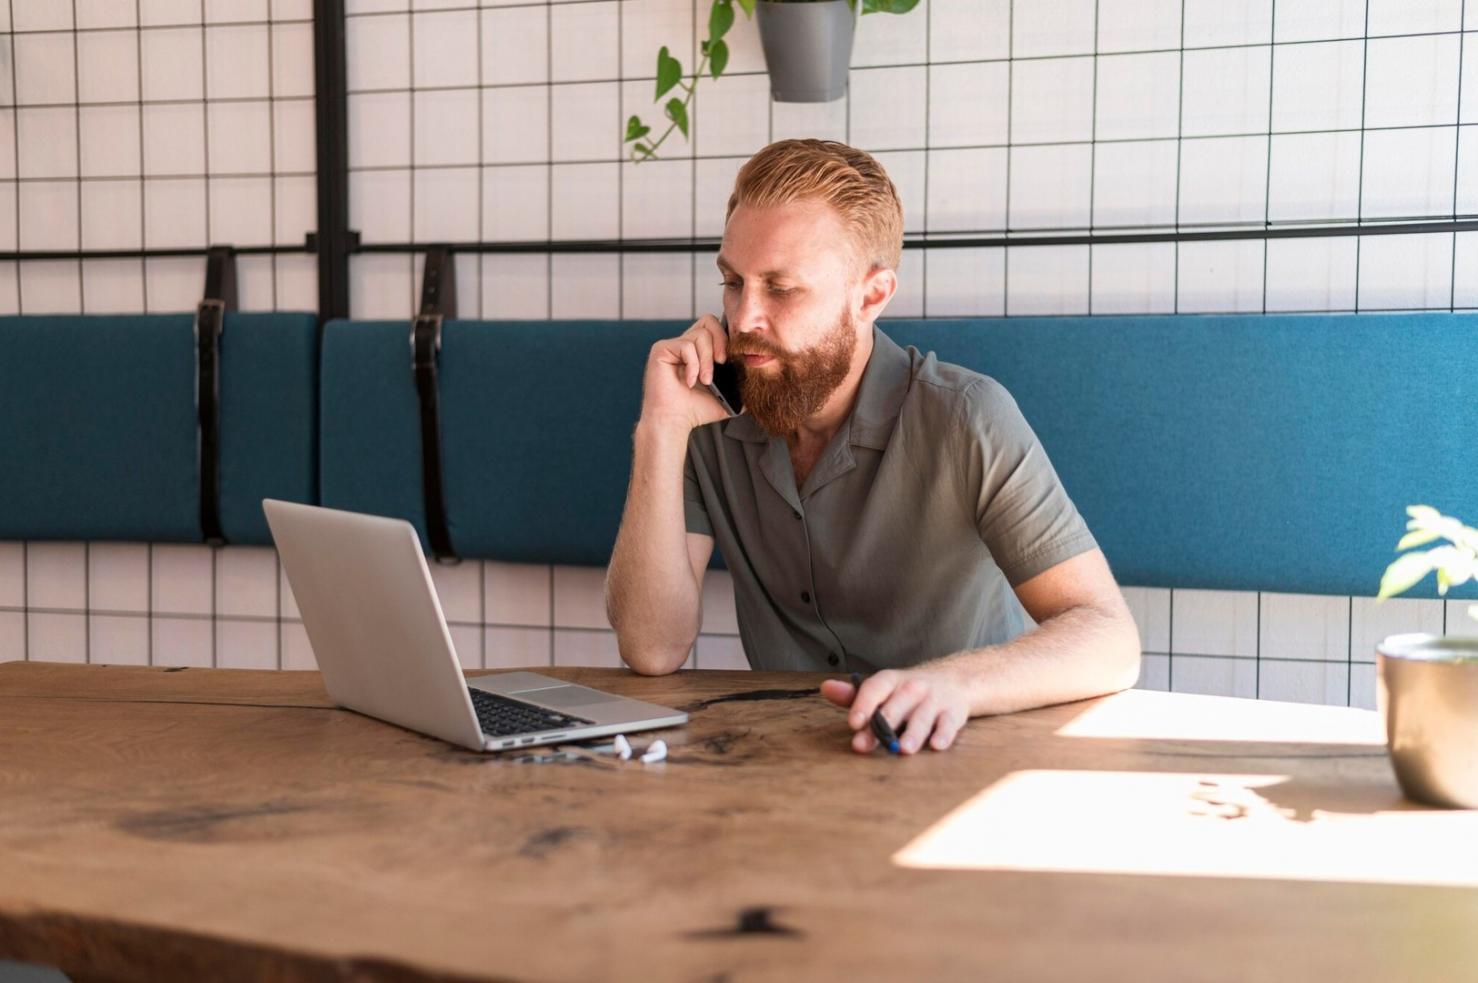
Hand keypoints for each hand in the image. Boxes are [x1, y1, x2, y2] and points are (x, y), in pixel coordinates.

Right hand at [638, 314, 730, 433]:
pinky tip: (689, 381)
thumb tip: (761, 376)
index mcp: (700, 350)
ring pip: (700, 335)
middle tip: (722, 363)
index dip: (727, 338)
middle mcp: (686, 344)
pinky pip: (685, 346)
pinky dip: (693, 365)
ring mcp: (673, 346)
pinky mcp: (661, 350)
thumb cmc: (696, 410)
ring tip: (704, 381)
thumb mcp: (728, 396)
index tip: (732, 359)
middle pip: (709, 321)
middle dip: (720, 342)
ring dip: (707, 360)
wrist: (674, 422)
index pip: (717, 327)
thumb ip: (742, 384)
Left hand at [820, 667, 970, 753]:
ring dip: (913, 733)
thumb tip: (825, 688)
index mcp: (891, 681)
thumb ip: (855, 694)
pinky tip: (936, 745)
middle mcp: (913, 687)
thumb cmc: (908, 691)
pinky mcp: (954, 713)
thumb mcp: (883, 689)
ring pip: (922, 717)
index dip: (863, 704)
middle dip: (881, 726)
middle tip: (864, 745)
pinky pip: (949, 724)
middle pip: (895, 706)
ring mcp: (934, 700)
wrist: (955, 680)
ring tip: (904, 749)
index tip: (853, 723)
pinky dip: (944, 735)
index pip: (875, 688)